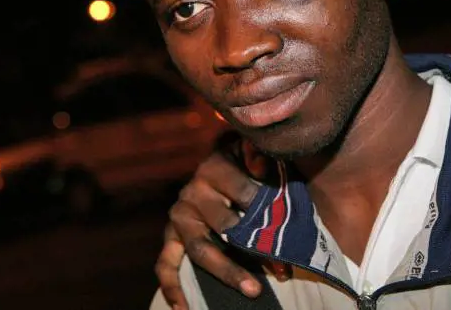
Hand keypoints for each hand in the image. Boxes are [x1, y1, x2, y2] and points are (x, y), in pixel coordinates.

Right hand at [156, 137, 289, 309]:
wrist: (225, 169)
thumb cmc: (249, 166)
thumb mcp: (258, 155)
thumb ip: (262, 158)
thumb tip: (262, 165)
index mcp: (215, 167)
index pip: (242, 191)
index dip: (264, 207)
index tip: (284, 224)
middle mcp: (192, 191)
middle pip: (224, 224)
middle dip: (254, 246)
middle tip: (280, 266)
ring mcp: (179, 216)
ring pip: (199, 249)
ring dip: (227, 271)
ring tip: (253, 290)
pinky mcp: (171, 238)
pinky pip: (166, 264)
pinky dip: (172, 287)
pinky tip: (184, 308)